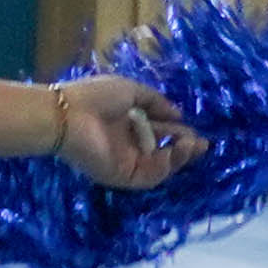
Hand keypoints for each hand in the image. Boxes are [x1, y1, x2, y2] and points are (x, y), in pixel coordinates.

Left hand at [54, 77, 190, 187]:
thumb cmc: (94, 97)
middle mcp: (127, 145)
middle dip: (185, 148)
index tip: (194, 130)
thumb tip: (179, 116)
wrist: (67, 115)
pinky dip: (165, 167)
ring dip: (179, 158)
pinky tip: (173, 153)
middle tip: (201, 142)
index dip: (179, 132)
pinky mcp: (119, 175)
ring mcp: (124, 162)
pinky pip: (148, 177)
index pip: (160, 133)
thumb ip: (156, 103)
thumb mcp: (132, 91)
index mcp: (128, 124)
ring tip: (192, 145)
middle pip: (163, 152)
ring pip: (160, 167)